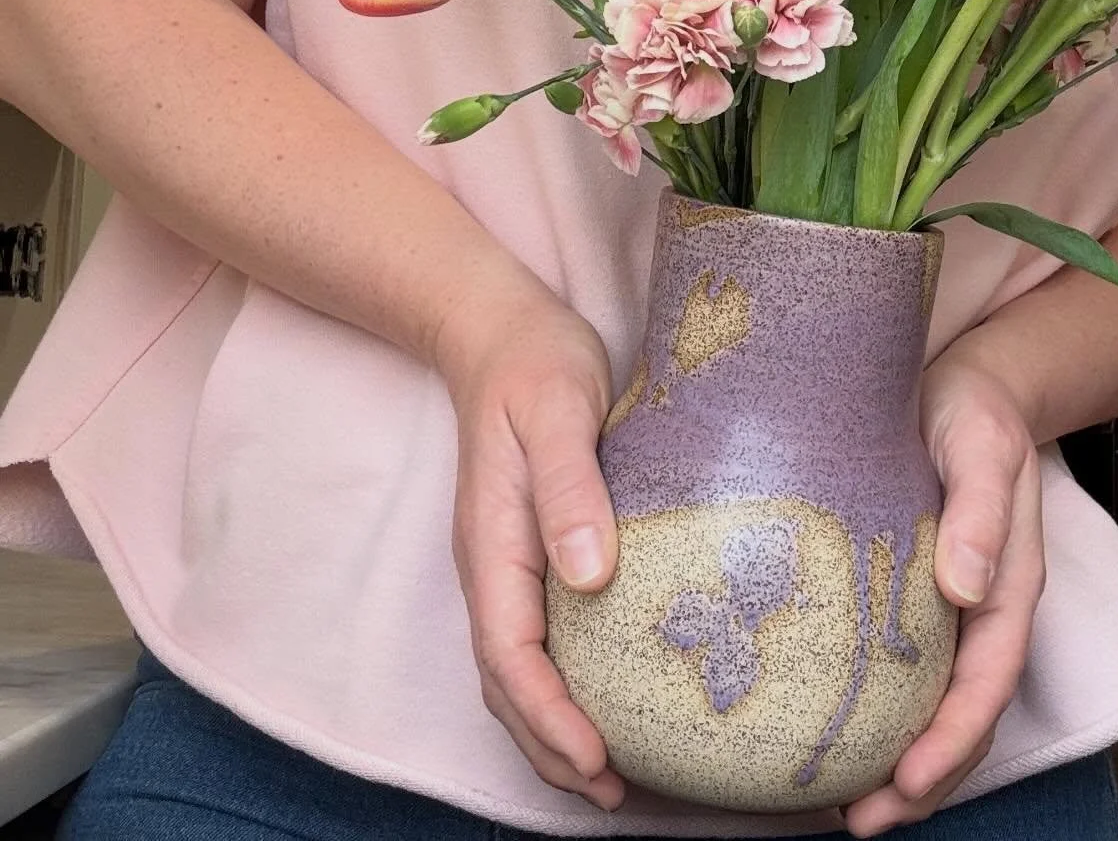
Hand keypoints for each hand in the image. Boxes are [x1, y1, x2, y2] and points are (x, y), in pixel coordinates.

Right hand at [436, 275, 625, 810]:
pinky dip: (565, 685)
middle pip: (507, 683)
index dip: (549, 716)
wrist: (502, 332)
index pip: (510, 654)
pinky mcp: (530, 553)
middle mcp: (491, 566)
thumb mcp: (559, 411)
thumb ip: (572, 488)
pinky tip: (610, 696)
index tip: (598, 758)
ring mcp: (505, 564)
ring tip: (614, 775)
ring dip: (555, 729)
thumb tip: (591, 575)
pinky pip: (538, 639)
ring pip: (518, 670)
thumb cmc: (535, 366)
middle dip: (552, 747)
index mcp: (492, 543)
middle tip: (616, 794)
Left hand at [844, 359, 1044, 836]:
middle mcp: (981, 607)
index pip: (988, 681)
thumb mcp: (982, 447)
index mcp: (1009, 585)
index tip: (909, 780)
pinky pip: (901, 665)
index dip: (953, 740)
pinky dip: (876, 709)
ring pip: (932, 701)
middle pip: (963, 714)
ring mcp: (948, 602)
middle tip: (861, 824)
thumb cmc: (976, 410)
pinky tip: (827, 723)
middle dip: (922, 779)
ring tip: (842, 806)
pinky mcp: (909, 588)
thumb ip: (981, 511)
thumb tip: (966, 589)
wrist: (966, 382)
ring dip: (899, 760)